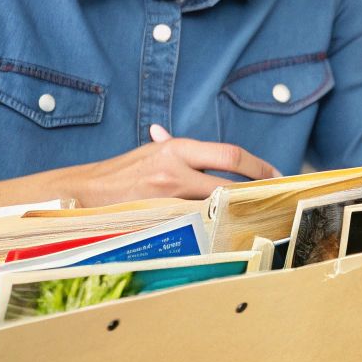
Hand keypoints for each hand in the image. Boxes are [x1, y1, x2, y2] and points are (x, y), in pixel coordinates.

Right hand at [70, 128, 280, 206]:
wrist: (87, 193)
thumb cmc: (121, 172)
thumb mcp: (148, 152)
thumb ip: (169, 146)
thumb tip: (166, 133)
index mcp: (177, 149)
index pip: (229, 155)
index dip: (257, 166)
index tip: (274, 173)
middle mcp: (176, 171)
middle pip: (229, 182)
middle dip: (255, 190)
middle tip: (273, 196)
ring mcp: (169, 197)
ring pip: (217, 205)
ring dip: (237, 209)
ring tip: (256, 212)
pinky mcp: (163, 219)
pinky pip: (198, 222)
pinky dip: (213, 223)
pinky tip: (226, 228)